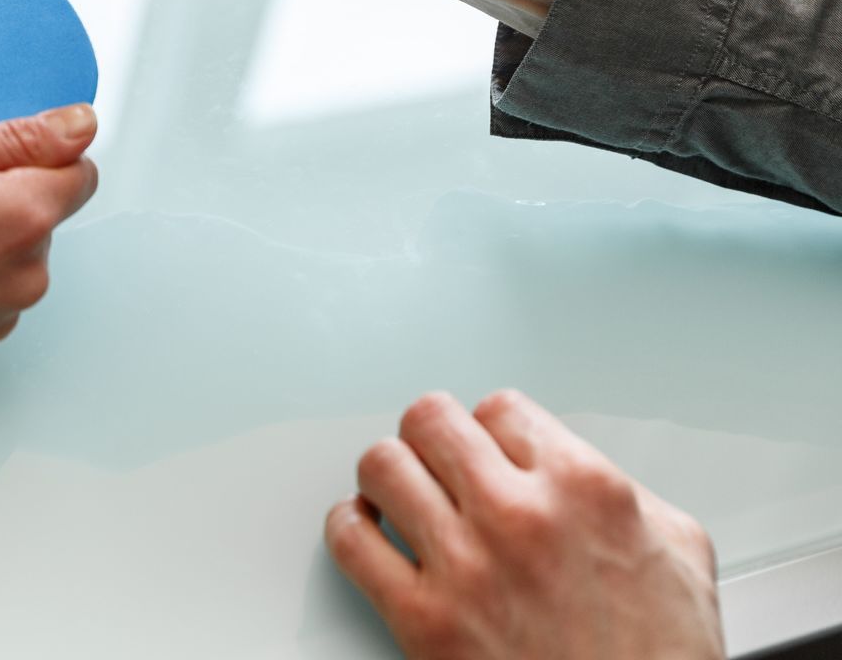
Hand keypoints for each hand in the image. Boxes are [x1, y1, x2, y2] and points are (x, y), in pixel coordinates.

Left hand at [326, 390, 723, 658]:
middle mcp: (521, 515)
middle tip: (434, 460)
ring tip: (399, 493)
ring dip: (387, 475)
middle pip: (430, 420)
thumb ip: (623, 493)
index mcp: (586, 489)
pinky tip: (369, 533)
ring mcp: (467, 566)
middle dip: (430, 437)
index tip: (486, 448)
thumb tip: (570, 470)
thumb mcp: (679, 555)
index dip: (490, 429)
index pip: (501, 408)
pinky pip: (350, 539)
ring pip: (383, 465)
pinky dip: (350, 526)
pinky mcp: (423, 621)